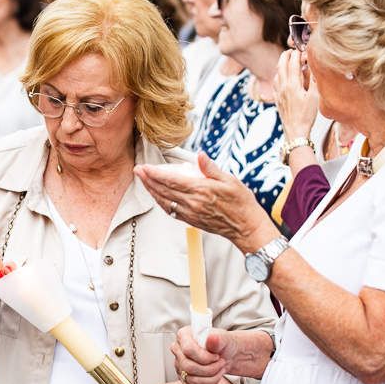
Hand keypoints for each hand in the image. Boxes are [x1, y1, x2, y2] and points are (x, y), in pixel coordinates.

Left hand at [134, 153, 279, 252]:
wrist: (247, 228)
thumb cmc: (242, 203)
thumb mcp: (230, 180)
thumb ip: (211, 168)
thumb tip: (199, 155)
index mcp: (202, 191)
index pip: (172, 181)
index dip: (155, 174)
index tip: (145, 167)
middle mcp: (193, 203)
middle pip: (164, 191)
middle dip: (148, 180)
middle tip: (137, 170)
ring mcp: (191, 214)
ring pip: (165, 201)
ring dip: (152, 191)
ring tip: (143, 181)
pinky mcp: (192, 220)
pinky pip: (171, 211)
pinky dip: (161, 202)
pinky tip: (157, 196)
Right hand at [170, 327, 227, 383]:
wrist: (226, 355)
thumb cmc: (222, 344)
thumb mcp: (224, 338)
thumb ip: (218, 338)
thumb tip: (211, 338)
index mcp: (183, 335)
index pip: (188, 350)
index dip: (205, 357)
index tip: (217, 356)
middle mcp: (178, 351)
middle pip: (189, 367)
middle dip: (210, 369)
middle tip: (222, 363)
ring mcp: (179, 366)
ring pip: (191, 380)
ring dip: (212, 379)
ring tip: (221, 371)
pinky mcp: (184, 380)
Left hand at [274, 49, 318, 139]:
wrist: (295, 131)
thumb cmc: (306, 116)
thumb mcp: (315, 97)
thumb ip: (315, 80)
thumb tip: (314, 68)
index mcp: (293, 85)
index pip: (292, 63)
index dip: (296, 54)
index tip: (300, 49)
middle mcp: (283, 87)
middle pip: (281, 65)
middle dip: (285, 56)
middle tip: (291, 50)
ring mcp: (278, 93)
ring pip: (277, 73)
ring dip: (281, 64)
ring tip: (287, 60)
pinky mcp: (277, 99)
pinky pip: (275, 83)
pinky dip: (278, 75)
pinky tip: (281, 76)